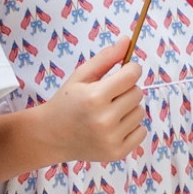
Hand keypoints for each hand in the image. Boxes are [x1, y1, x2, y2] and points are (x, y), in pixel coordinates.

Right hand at [24, 35, 148, 166]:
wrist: (50, 136)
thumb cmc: (66, 102)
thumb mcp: (80, 76)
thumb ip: (106, 58)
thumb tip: (127, 40)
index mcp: (94, 97)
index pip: (132, 75)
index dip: (130, 69)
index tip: (124, 71)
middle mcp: (104, 120)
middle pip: (138, 93)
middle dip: (126, 90)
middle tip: (109, 95)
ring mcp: (112, 139)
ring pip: (140, 112)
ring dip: (129, 109)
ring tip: (108, 112)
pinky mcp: (117, 153)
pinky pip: (141, 132)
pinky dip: (131, 127)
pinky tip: (113, 127)